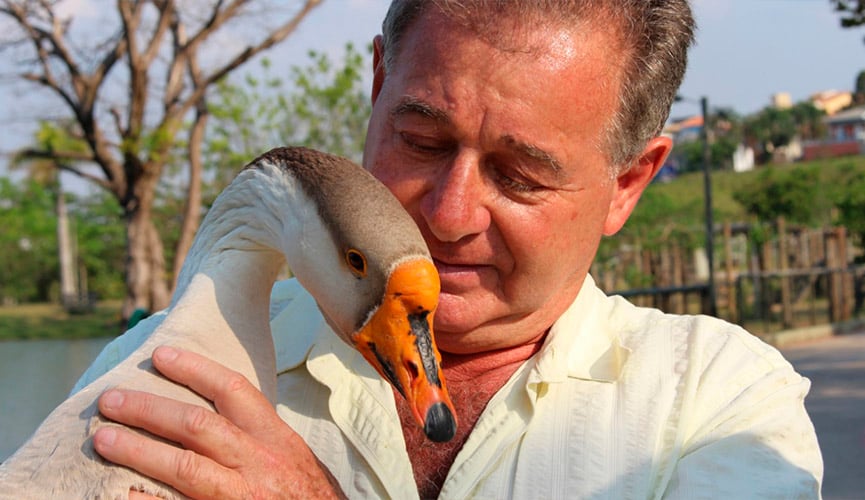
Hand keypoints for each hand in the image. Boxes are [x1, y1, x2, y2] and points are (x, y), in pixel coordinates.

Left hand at [92, 346, 344, 498]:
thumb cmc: (309, 496)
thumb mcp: (292, 457)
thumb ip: (258, 436)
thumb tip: (212, 411)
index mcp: (276, 439)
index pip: (234, 391)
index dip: (196, 369)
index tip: (161, 356)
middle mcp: (259, 462)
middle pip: (197, 426)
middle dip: (149, 409)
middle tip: (111, 400)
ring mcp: (241, 496)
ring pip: (184, 467)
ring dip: (138, 450)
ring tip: (103, 438)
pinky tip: (118, 492)